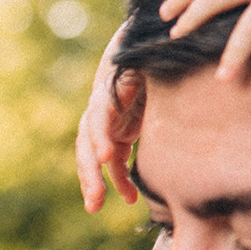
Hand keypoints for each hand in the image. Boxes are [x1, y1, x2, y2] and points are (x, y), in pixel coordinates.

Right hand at [75, 22, 144, 212]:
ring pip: (95, 155)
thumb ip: (155, 54)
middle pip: (88, 139)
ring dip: (94, 181)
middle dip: (89, 169)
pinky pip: (116, 162)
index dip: (100, 134)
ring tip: (94, 206)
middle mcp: (105, 104)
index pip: (98, 112)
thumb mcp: (154, 49)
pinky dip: (121, 181)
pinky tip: (131, 199)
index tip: (108, 156)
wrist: (156, 43)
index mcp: (111, 83)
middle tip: (95, 197)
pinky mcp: (122, 132)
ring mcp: (111, 120)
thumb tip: (163, 44)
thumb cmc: (158, 45)